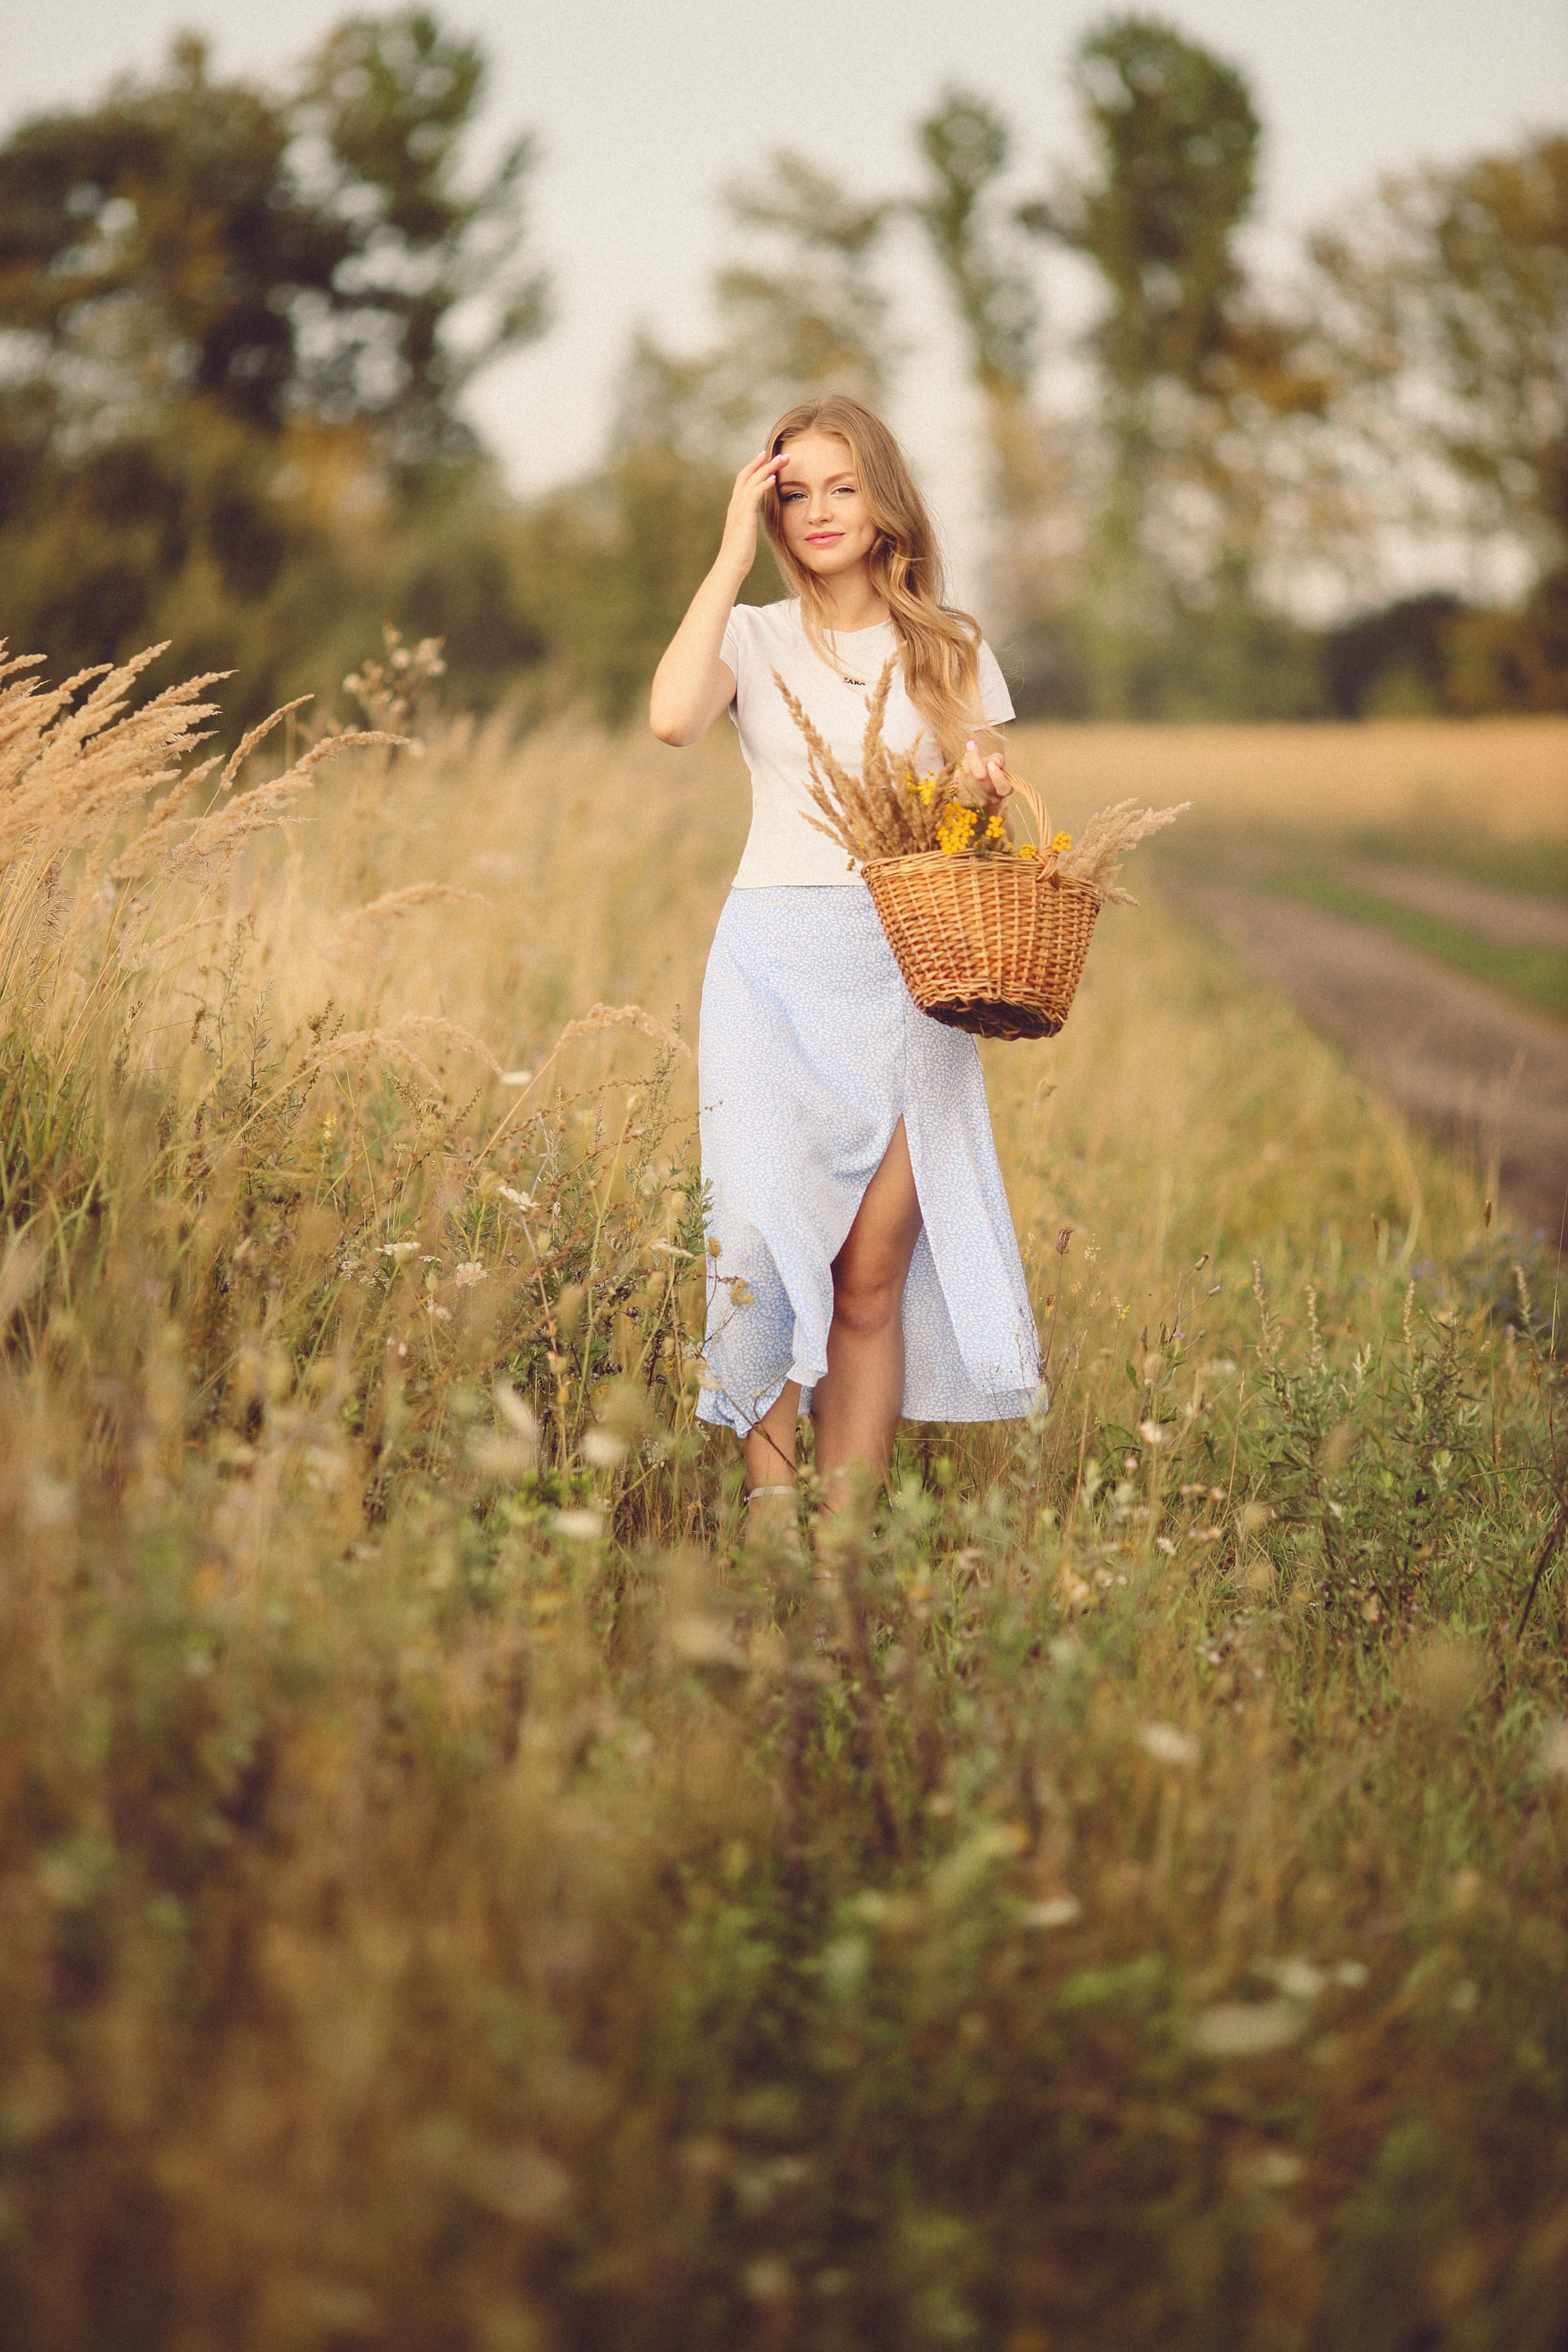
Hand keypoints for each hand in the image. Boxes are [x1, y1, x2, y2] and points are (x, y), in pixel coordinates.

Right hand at [717, 449, 787, 581]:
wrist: (731, 565)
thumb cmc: (739, 554)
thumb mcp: (745, 533)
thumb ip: (748, 522)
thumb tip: (753, 522)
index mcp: (736, 507)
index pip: (744, 480)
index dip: (754, 467)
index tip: (766, 457)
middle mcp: (735, 504)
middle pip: (748, 474)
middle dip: (763, 462)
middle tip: (781, 453)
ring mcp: (739, 509)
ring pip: (753, 481)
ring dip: (768, 468)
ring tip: (782, 460)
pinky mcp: (744, 516)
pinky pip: (754, 495)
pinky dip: (763, 484)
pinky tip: (774, 478)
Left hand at [963, 739, 1010, 808]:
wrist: (977, 788)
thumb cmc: (990, 772)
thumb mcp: (997, 763)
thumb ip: (998, 759)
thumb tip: (994, 760)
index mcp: (1004, 790)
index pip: (1004, 788)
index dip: (997, 776)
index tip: (991, 763)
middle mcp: (992, 799)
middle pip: (981, 779)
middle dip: (974, 761)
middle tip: (971, 748)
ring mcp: (978, 802)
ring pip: (967, 779)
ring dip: (965, 763)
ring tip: (966, 754)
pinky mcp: (964, 802)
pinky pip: (958, 784)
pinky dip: (958, 772)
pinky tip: (961, 768)